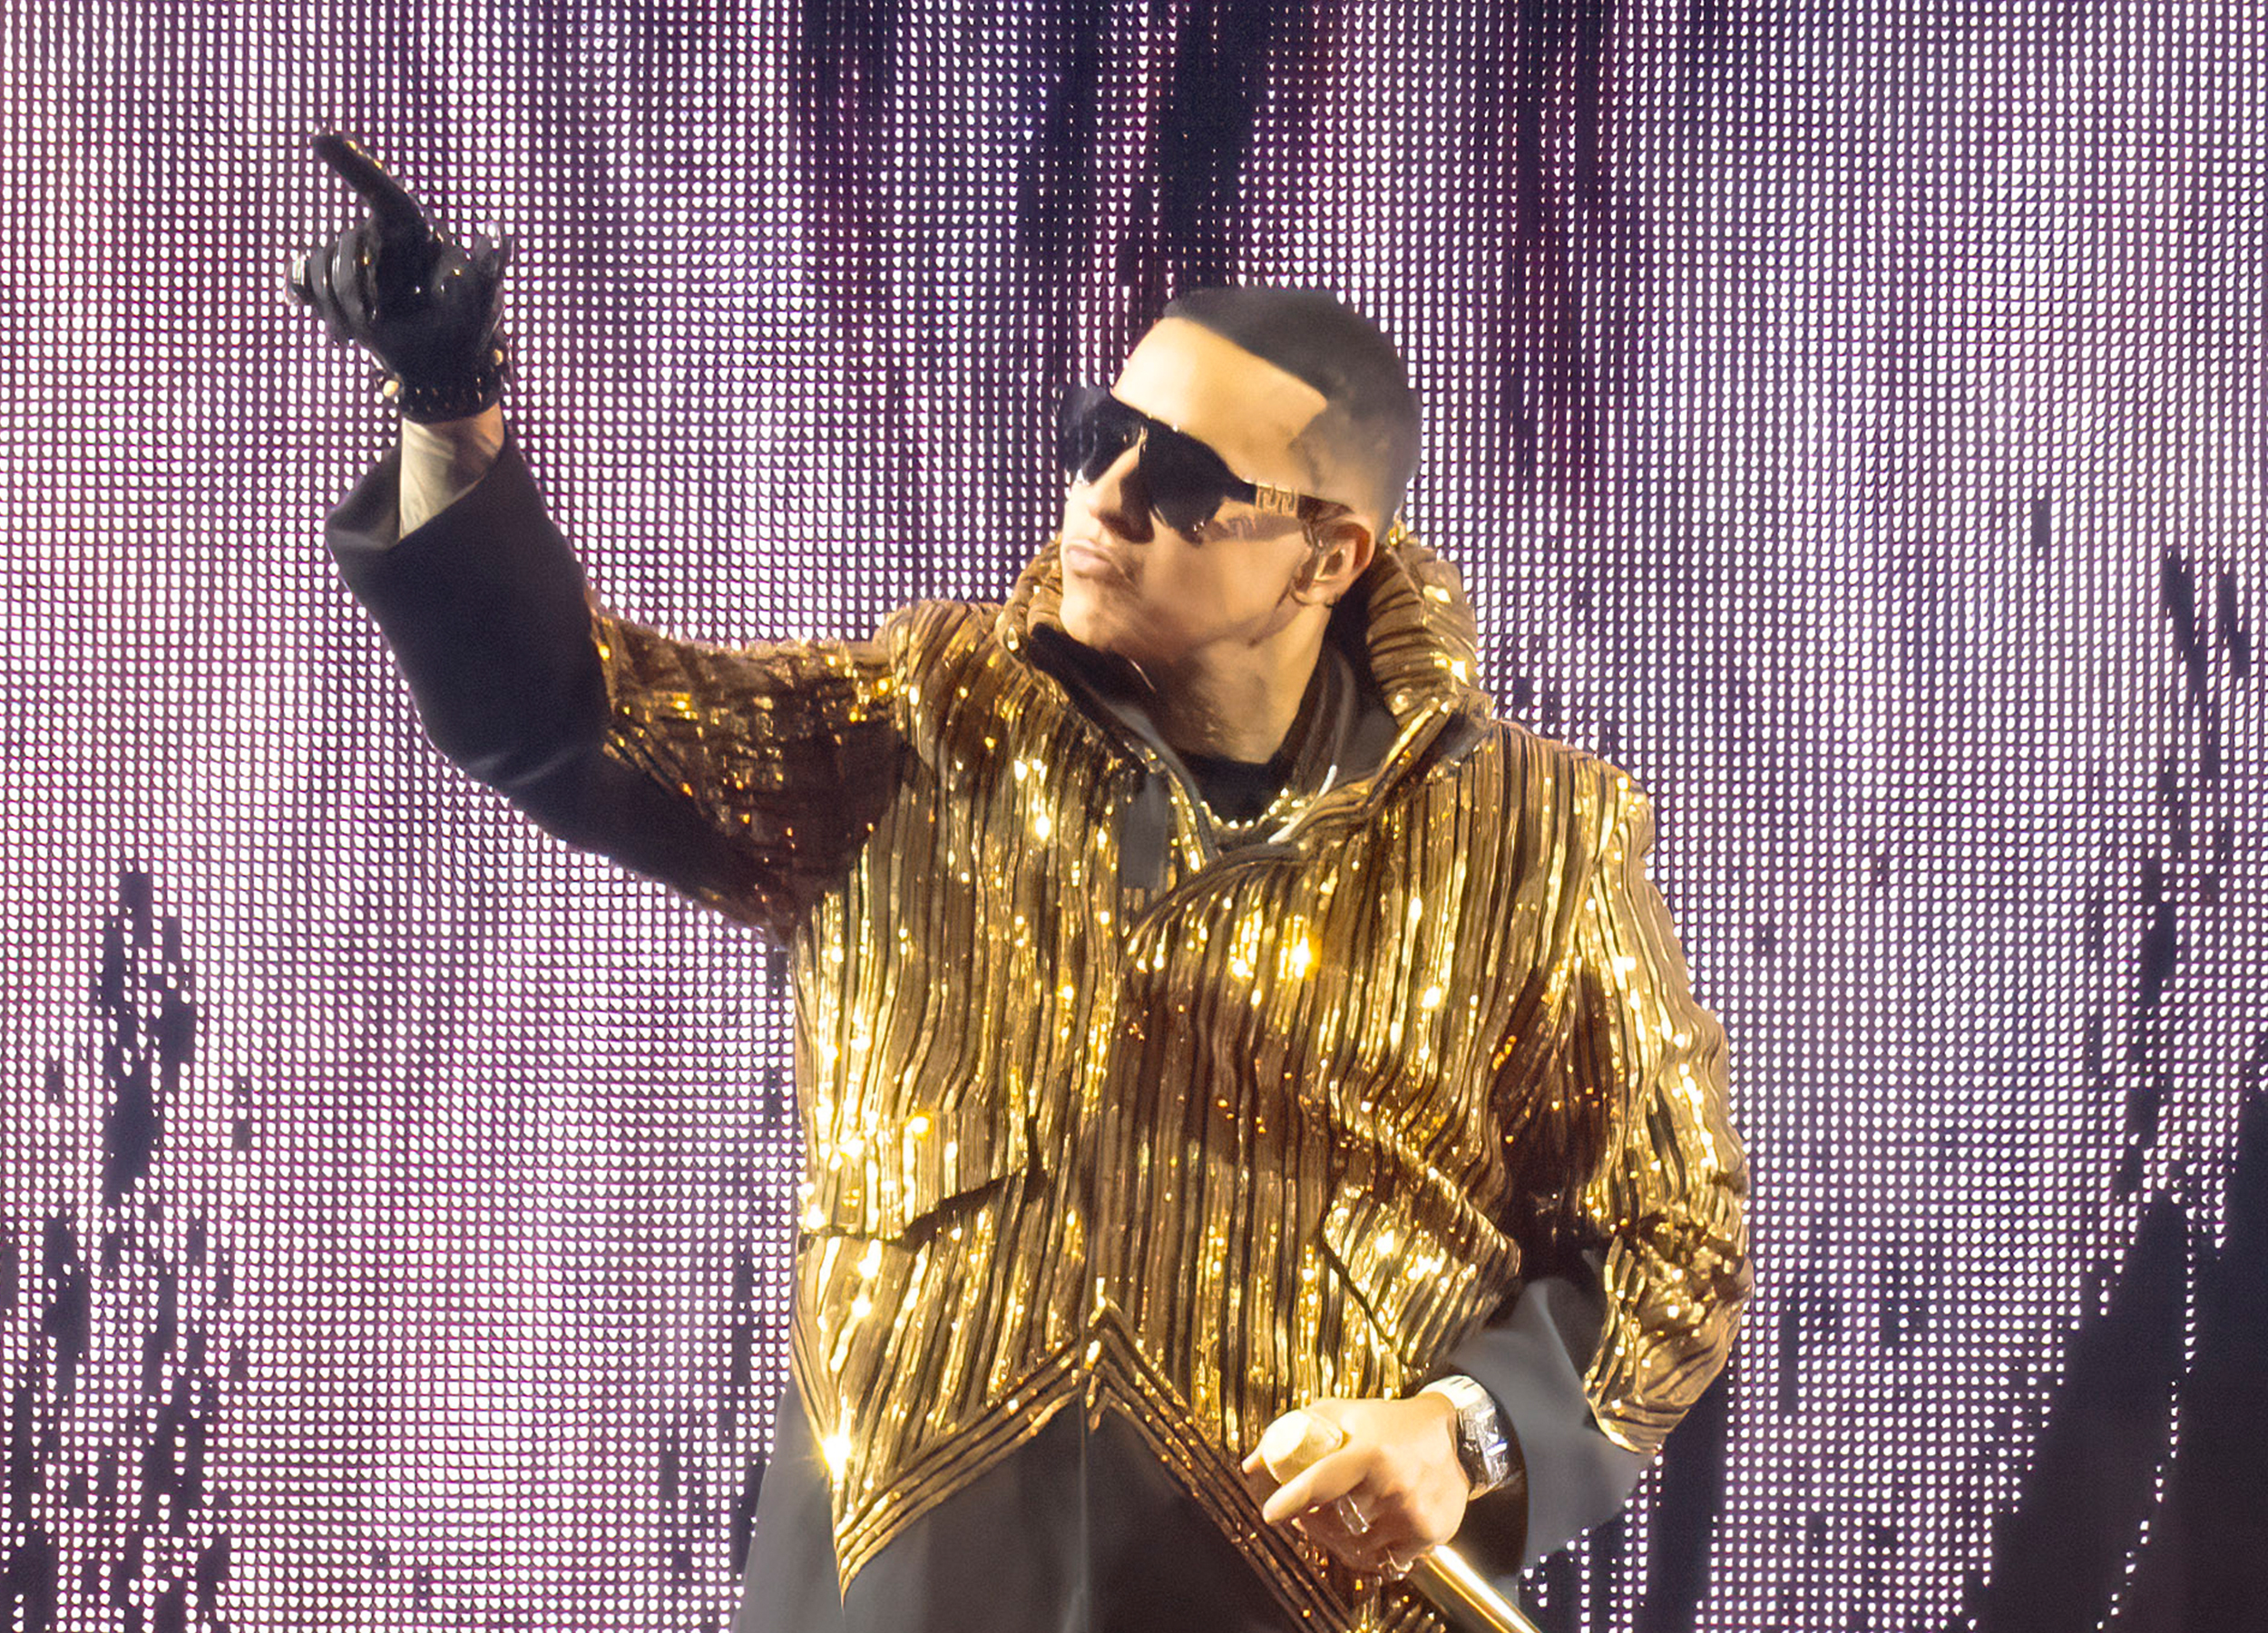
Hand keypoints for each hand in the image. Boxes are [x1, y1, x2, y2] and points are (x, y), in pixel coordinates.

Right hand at [287, 134, 514, 421]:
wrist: (441, 367)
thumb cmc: (468, 327)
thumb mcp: (482, 295)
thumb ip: (488, 262)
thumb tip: (499, 229)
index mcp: (414, 229)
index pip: (381, 191)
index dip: (353, 164)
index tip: (320, 138)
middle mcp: (381, 236)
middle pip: (346, 243)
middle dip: (356, 287)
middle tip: (378, 320)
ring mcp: (355, 261)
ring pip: (320, 263)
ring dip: (339, 305)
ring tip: (367, 330)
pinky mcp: (333, 285)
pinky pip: (301, 276)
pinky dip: (308, 297)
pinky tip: (323, 320)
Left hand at [1241, 1394, 1468, 1579]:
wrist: (1455, 1437)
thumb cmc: (1389, 1424)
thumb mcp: (1343, 1413)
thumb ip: (1295, 1431)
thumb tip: (1252, 1464)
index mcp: (1369, 1452)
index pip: (1321, 1482)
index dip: (1292, 1501)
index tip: (1270, 1513)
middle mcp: (1393, 1485)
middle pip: (1334, 1522)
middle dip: (1312, 1521)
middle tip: (1305, 1512)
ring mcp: (1413, 1514)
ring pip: (1357, 1545)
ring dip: (1337, 1539)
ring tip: (1335, 1520)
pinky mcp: (1430, 1534)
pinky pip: (1385, 1558)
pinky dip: (1369, 1551)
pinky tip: (1366, 1532)